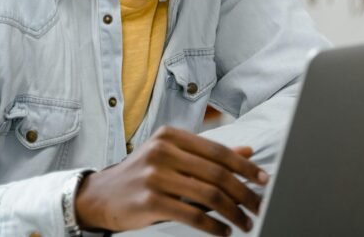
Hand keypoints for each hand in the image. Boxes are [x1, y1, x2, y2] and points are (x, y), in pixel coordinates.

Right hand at [74, 126, 268, 234]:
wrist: (99, 196)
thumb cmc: (143, 175)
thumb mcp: (174, 157)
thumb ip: (209, 156)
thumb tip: (248, 151)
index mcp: (172, 136)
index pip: (218, 151)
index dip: (245, 166)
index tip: (263, 180)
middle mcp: (163, 151)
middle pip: (217, 173)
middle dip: (243, 193)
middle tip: (258, 206)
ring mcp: (154, 176)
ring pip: (208, 195)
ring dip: (232, 213)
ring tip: (244, 223)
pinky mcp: (149, 201)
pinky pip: (191, 215)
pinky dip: (213, 226)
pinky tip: (223, 232)